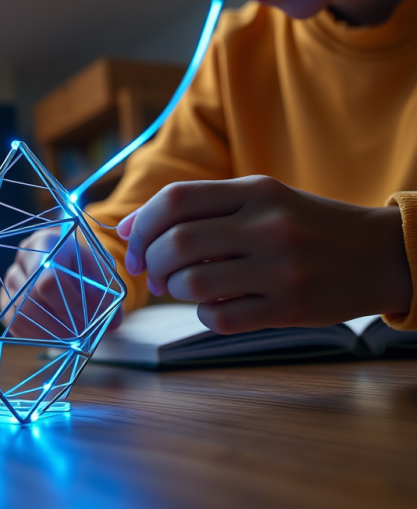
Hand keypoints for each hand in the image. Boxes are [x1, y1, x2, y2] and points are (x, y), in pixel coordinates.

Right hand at [1, 228, 122, 338]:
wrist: (60, 256)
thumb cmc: (80, 263)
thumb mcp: (98, 270)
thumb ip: (107, 294)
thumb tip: (111, 324)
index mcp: (45, 244)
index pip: (49, 280)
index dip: (69, 305)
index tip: (88, 319)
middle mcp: (20, 261)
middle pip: (31, 300)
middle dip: (60, 324)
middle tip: (82, 334)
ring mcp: (9, 282)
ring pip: (21, 316)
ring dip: (50, 333)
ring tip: (73, 336)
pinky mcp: (6, 302)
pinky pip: (16, 326)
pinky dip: (39, 336)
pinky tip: (58, 336)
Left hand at [117, 176, 411, 333]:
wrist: (380, 255)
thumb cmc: (306, 224)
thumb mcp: (262, 198)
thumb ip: (201, 208)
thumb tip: (129, 228)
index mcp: (255, 190)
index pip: (175, 199)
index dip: (142, 224)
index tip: (132, 243)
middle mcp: (266, 225)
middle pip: (177, 244)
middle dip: (152, 263)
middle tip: (154, 274)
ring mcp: (280, 268)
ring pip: (192, 284)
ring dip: (174, 290)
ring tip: (181, 289)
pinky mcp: (289, 307)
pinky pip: (220, 318)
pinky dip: (204, 315)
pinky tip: (216, 307)